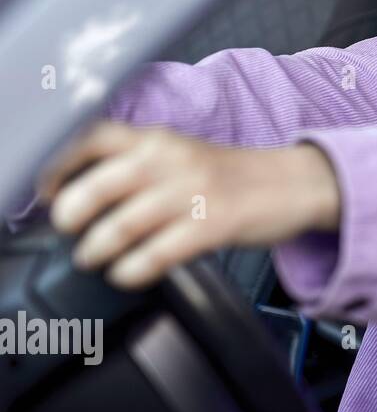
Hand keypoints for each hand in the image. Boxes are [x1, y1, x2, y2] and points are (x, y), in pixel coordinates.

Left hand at [36, 122, 340, 288]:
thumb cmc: (231, 176)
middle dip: (71, 216)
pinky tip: (128, 274)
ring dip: (96, 250)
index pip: (91, 137)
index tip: (47, 191)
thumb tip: (74, 195)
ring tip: (94, 259)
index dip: (58, 165)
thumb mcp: (180, 155)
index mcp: (157, 139)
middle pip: (99, 185)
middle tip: (69, 232)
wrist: (294, 183)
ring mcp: (194, 193)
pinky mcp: (214, 225)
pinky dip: (132, 270)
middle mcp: (171, 160)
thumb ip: (133, 166)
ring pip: (123, 225)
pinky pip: (157, 254)